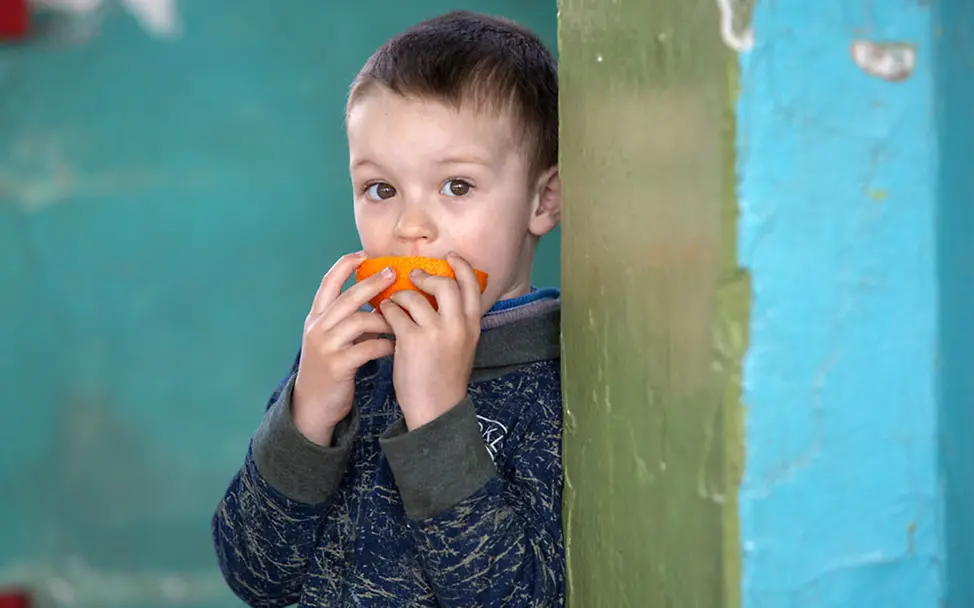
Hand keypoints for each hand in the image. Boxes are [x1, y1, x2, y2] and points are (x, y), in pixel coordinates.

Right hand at [292, 251, 395, 445]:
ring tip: (400, 322)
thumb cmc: (329, 368)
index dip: (344, 265)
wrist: (312, 405)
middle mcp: (317, 327)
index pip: (328, 283)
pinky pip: (367, 348)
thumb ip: (349, 320)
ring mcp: (325, 346)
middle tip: (394, 273)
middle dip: (372, 283)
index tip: (363, 254)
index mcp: (316, 317)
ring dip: (384, 319)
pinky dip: (385, 345)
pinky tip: (396, 347)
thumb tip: (380, 301)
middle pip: (347, 297)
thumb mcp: (332, 340)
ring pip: (358, 321)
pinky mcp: (337, 365)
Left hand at [379, 253, 481, 429]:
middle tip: (415, 277)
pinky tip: (384, 317)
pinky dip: (387, 310)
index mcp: (472, 326)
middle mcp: (457, 326)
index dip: (461, 267)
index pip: (472, 286)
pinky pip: (394, 312)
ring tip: (393, 303)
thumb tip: (436, 296)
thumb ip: (455, 322)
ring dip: (400, 296)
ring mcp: (435, 332)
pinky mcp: (412, 340)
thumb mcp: (462, 347)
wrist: (436, 409)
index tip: (450, 258)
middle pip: (445, 284)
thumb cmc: (445, 379)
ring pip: (414, 296)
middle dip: (427, 276)